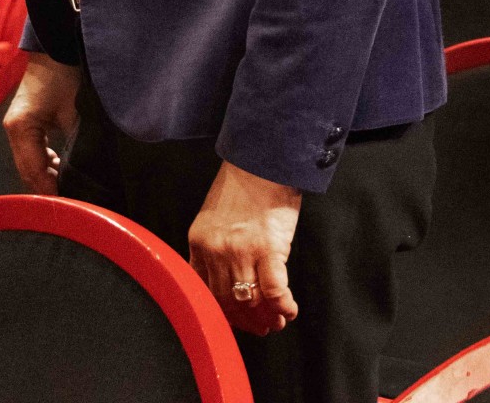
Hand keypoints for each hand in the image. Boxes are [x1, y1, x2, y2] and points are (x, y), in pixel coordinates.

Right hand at [2, 53, 80, 194]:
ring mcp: (17, 127)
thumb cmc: (65, 74)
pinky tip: (63, 168)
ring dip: (49, 176)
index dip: (53, 190)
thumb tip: (86, 171)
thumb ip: (76, 142)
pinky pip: (33, 153)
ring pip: (30, 164)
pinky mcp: (24, 125)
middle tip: (76, 201)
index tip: (73, 205)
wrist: (56, 49)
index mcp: (22, 127)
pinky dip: (47, 164)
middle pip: (29, 171)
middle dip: (50, 187)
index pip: (34, 171)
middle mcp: (15, 130)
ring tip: (73, 187)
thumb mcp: (75, 111)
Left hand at [188, 160, 302, 335]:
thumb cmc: (243, 186)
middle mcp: (217, 250)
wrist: (264, 161)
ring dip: (266, 317)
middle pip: (227, 300)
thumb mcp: (213, 217)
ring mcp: (242, 251)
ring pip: (249, 299)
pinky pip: (274, 289)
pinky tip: (289, 311)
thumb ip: (213, 247)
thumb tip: (226, 281)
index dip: (223, 312)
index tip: (236, 321)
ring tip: (277, 321)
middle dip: (245, 320)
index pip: (205, 291)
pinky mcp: (269, 248)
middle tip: (261, 327)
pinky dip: (283, 305)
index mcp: (200, 242)